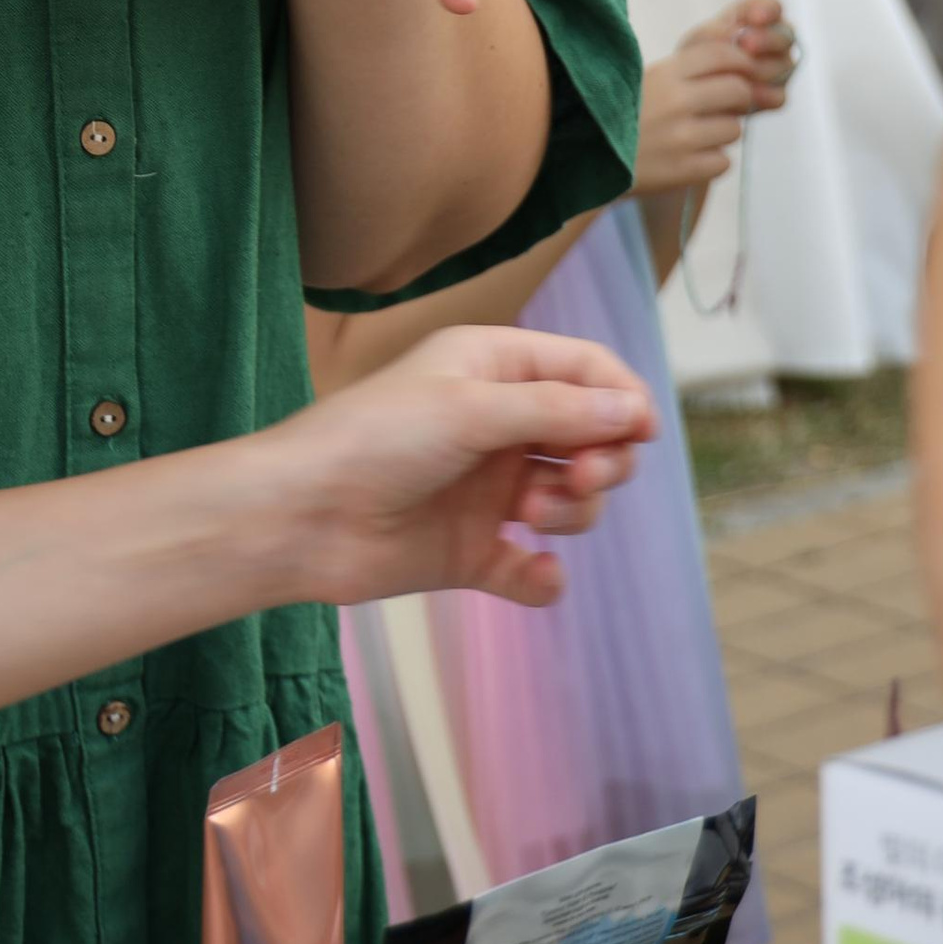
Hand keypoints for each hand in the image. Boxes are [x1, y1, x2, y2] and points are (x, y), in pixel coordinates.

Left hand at [277, 324, 654, 609]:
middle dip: (601, 459)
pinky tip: (535, 572)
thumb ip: (556, 411)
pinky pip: (534, 568)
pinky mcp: (472, 550)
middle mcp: (496, 425)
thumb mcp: (470, 408)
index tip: (642, 431)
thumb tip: (634, 412)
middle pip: (590, 438)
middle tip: (578, 478)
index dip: (621, 397)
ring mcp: (486, 490)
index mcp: (491, 368)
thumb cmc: (372, 438)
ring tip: (531, 512)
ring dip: (573, 510)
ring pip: (572, 501)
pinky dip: (544, 575)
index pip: (584, 370)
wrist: (300, 516)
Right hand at [634, 0, 794, 199]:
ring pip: (734, 129)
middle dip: (738, 98)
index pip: (723, 54)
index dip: (740, 61)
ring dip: (722, 132)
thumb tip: (736, 49)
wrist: (578, 157)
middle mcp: (675, 102)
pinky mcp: (681, 171)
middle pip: (738, 90)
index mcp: (664, 73)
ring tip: (697, 133)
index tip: (739, 71)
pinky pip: (722, 162)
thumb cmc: (615, 113)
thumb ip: (687, 66)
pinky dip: (711, 161)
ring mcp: (680, 139)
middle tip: (724, 106)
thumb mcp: (645, 77)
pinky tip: (688, 157)